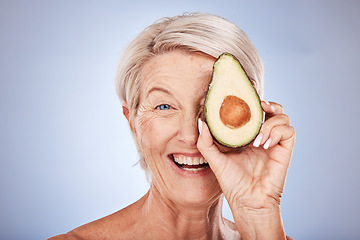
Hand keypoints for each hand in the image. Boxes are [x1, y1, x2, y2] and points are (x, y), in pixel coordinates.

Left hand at [197, 101, 294, 238]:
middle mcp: (262, 136)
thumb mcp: (214, 159)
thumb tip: (201, 122)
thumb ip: (206, 142)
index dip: (251, 102)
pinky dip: (277, 132)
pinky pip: (289, 131)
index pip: (253, 112)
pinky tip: (264, 145)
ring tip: (257, 139)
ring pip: (283, 117)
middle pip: (273, 109)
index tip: (241, 98)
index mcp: (247, 136)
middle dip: (267, 104)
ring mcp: (274, 142)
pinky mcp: (284, 150)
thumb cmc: (232, 182)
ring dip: (270, 122)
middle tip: (258, 106)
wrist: (247, 201)